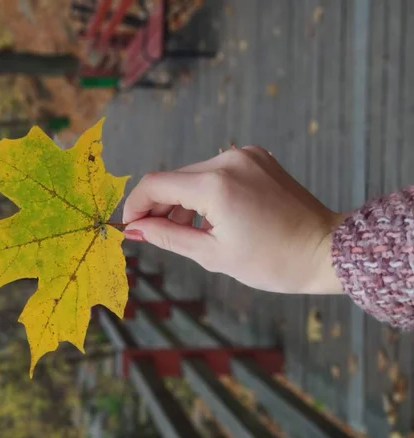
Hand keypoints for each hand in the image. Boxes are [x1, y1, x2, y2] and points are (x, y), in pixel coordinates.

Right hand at [122, 146, 345, 294]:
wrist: (326, 250)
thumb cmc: (273, 261)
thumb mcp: (212, 254)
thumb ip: (166, 237)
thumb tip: (134, 230)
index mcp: (216, 185)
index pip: (155, 184)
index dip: (136, 206)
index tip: (131, 227)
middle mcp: (229, 160)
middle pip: (173, 178)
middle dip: (158, 206)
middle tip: (154, 234)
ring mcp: (245, 156)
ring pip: (193, 175)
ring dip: (181, 200)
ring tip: (185, 231)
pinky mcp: (257, 158)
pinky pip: (215, 172)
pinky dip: (204, 193)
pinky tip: (209, 217)